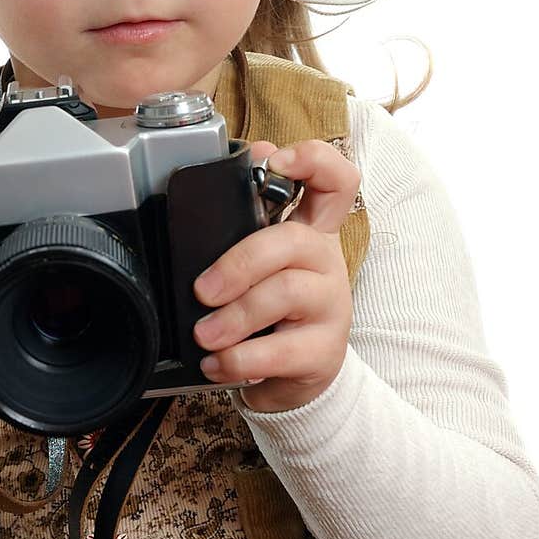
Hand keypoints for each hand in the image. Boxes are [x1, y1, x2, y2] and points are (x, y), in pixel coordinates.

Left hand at [192, 141, 359, 413]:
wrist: (293, 378)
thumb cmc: (269, 311)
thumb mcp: (258, 266)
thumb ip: (240, 228)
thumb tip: (210, 198)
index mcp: (310, 232)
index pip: (336, 180)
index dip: (313, 160)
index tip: (276, 162)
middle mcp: (326, 262)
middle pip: (294, 241)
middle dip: (240, 263)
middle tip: (202, 290)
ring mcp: (331, 306)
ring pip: (285, 292)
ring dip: (235, 316)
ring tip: (204, 335)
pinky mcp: (324, 350)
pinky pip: (282, 350)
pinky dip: (240, 359)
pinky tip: (217, 364)